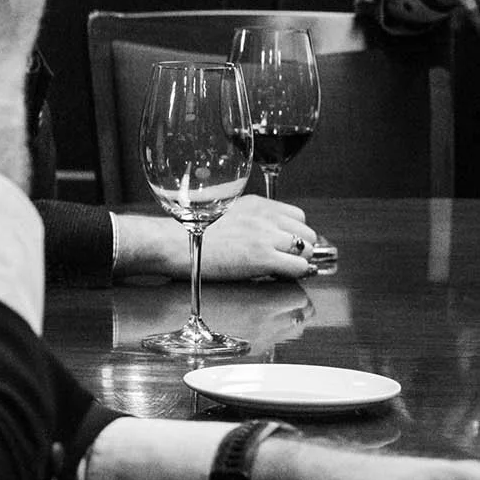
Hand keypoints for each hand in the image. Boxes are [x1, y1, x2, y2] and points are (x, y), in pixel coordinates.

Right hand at [199, 197, 318, 279]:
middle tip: (282, 260)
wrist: (171, 243)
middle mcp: (264, 216)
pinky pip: (298, 267)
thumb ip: (249, 220)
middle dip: (299, 248)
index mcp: (256, 204)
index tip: (283, 244)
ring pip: (307, 250)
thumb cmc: (188, 233)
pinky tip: (276, 276)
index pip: (296, 216)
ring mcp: (265, 236)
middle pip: (307, 232)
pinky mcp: (262, 257)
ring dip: (297, 261)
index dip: (293, 233)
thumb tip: (266, 237)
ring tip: (278, 269)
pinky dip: (293, 274)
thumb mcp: (224, 214)